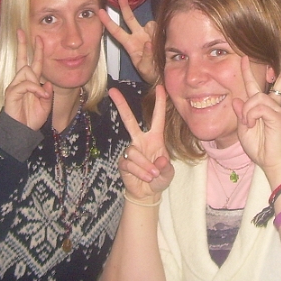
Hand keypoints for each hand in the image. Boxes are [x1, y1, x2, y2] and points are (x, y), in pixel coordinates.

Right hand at [3, 30, 51, 130]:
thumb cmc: (32, 118)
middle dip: (22, 44)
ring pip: (26, 71)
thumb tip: (47, 83)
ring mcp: (15, 85)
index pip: (34, 62)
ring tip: (41, 95)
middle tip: (21, 31)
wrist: (22, 131)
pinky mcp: (11, 92)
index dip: (37, 50)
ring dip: (36, 81)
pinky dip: (34, 89)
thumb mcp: (46, 104)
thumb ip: (47, 93)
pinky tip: (40, 95)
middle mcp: (22, 81)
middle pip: (22, 58)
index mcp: (31, 82)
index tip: (38, 37)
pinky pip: (24, 84)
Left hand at [99, 0, 157, 82]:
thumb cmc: (150, 73)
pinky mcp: (159, 33)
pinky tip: (164, 43)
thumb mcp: (145, 69)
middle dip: (124, 5)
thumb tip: (148, 43)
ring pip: (150, 24)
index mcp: (130, 44)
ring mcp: (149, 34)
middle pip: (129, 18)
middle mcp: (138, 36)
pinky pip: (160, 28)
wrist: (163, 73)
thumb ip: (146, 57)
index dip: (108, 22)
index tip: (100, 11)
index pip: (116, 31)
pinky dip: (162, 33)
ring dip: (153, 32)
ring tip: (158, 47)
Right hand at [109, 85, 173, 200]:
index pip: (157, 118)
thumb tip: (159, 160)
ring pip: (134, 152)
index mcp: (155, 138)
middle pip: (129, 120)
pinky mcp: (123, 162)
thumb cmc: (159, 178)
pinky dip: (140, 172)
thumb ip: (166, 167)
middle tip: (113, 91)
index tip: (161, 87)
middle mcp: (141, 141)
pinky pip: (129, 164)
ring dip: (145, 166)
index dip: (159, 103)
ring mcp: (131, 151)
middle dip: (121, 105)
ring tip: (152, 175)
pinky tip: (145, 178)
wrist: (147, 193)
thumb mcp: (168, 173)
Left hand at [232, 48, 280, 174]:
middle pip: (280, 80)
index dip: (249, 70)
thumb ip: (241, 113)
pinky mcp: (278, 115)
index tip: (244, 56)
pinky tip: (253, 124)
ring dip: (247, 111)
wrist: (269, 161)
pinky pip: (259, 107)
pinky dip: (251, 116)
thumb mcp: (243, 128)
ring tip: (249, 124)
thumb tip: (237, 99)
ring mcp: (277, 109)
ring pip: (255, 98)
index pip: (256, 84)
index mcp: (262, 106)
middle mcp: (272, 104)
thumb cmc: (258, 146)